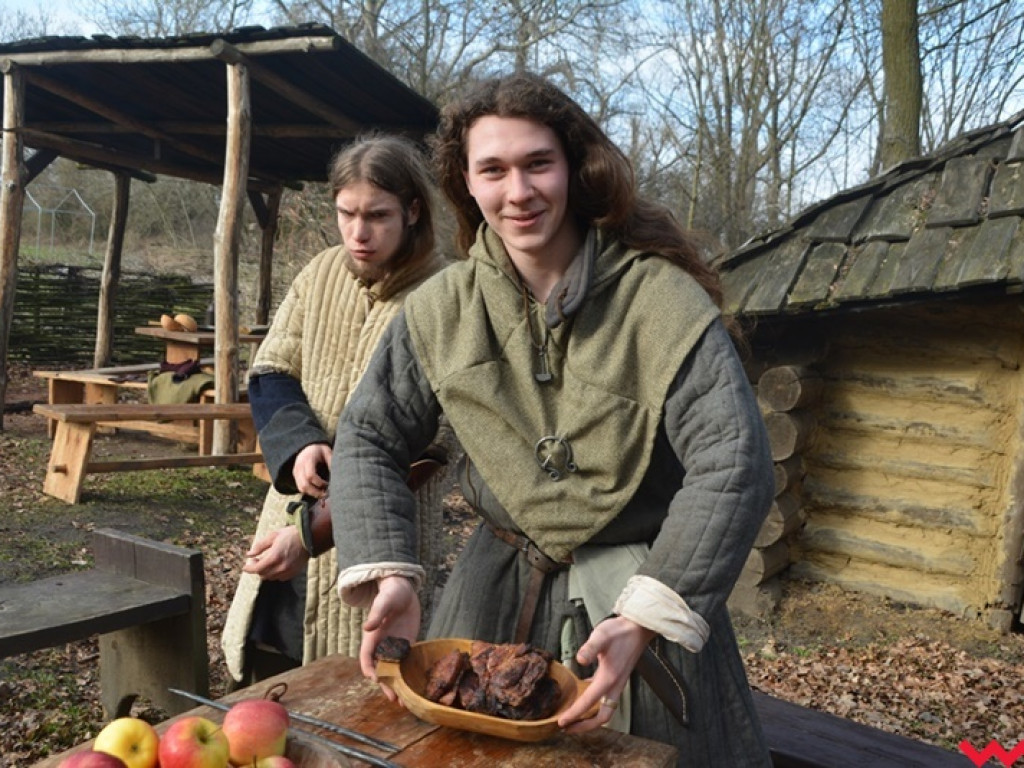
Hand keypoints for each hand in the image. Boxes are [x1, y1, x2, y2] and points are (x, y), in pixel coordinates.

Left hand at [242, 526, 308, 580]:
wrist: (309, 538)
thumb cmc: (290, 535)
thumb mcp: (273, 536)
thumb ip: (259, 546)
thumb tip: (249, 554)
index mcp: (274, 557)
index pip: (257, 569)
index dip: (249, 568)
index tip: (245, 567)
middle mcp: (281, 567)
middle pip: (263, 574)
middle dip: (257, 568)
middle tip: (256, 560)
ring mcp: (288, 571)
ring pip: (271, 577)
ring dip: (266, 571)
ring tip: (266, 562)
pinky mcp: (294, 572)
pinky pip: (280, 578)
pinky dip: (275, 573)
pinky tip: (276, 565)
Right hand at [293, 443, 330, 496]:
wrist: (307, 447)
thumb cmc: (319, 450)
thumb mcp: (327, 452)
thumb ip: (331, 462)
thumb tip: (337, 475)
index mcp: (308, 459)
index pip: (310, 475)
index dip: (320, 483)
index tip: (328, 484)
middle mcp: (299, 466)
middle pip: (304, 485)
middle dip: (316, 492)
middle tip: (326, 494)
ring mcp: (296, 472)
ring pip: (301, 488)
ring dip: (312, 494)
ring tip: (323, 494)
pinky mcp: (295, 476)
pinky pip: (300, 487)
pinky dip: (309, 492)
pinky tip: (318, 491)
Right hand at [359, 575, 421, 701]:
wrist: (404, 590)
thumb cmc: (391, 594)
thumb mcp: (384, 602)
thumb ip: (377, 614)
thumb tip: (367, 627)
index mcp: (373, 637)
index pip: (367, 658)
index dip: (369, 669)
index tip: (376, 679)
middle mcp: (383, 645)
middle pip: (381, 670)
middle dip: (386, 685)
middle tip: (394, 699)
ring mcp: (396, 646)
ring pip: (395, 671)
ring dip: (399, 686)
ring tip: (405, 701)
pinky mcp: (409, 645)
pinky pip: (408, 663)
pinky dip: (410, 676)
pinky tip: (416, 687)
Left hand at [557, 616, 655, 732]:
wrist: (638, 628)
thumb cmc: (620, 631)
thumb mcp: (601, 636)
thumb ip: (590, 648)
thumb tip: (580, 660)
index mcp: (609, 678)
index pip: (588, 702)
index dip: (574, 714)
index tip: (561, 722)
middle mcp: (615, 685)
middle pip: (602, 717)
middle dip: (585, 726)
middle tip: (568, 728)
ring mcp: (618, 683)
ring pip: (605, 710)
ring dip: (591, 718)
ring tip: (574, 718)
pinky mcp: (617, 678)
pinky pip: (606, 698)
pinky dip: (594, 703)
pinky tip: (583, 695)